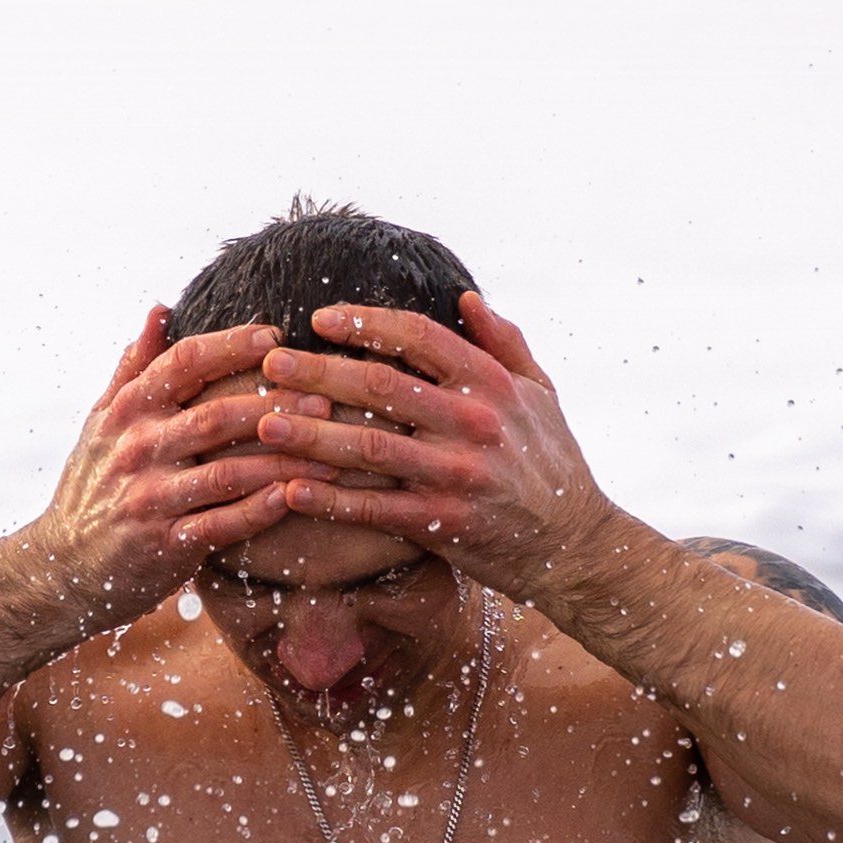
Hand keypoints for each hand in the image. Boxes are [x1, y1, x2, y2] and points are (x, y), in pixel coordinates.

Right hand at [23, 309, 334, 628]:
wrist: (63, 565)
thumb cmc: (94, 485)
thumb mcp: (101, 421)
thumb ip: (134, 367)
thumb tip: (160, 310)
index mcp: (128, 411)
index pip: (184, 363)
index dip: (232, 345)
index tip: (277, 336)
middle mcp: (137, 448)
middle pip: (216, 416)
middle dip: (276, 406)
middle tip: (326, 397)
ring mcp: (150, 498)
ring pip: (228, 472)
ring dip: (283, 462)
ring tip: (330, 455)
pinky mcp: (165, 545)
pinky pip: (221, 524)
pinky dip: (259, 511)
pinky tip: (294, 498)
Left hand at [250, 295, 635, 601]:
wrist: (578, 545)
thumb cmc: (554, 464)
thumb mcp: (542, 394)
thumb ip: (505, 343)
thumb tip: (466, 297)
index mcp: (491, 383)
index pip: (417, 337)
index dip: (364, 323)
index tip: (318, 319)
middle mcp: (473, 423)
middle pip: (381, 386)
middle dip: (318, 372)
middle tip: (270, 364)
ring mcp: (457, 475)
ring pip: (370, 447)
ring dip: (312, 435)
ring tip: (265, 424)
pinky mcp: (445, 523)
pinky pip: (376, 509)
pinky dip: (332, 500)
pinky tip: (291, 492)